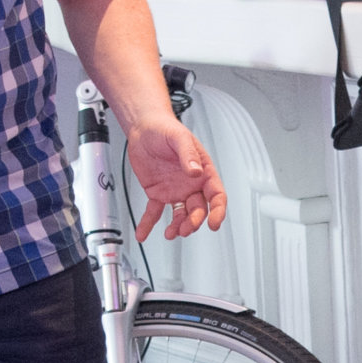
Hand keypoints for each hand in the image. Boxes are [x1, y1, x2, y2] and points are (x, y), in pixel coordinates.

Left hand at [126, 116, 226, 240]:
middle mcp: (191, 184)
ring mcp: (175, 191)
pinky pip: (154, 212)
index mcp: (203, 171)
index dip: (218, 211)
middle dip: (194, 222)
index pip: (216, 195)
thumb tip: (195, 171)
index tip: (214, 223)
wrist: (144, 128)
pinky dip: (148, 224)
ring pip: (180, 215)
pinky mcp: (158, 193)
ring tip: (170, 233)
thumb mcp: (179, 138)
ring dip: (177, 226)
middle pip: (198, 210)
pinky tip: (143, 234)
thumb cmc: (165, 129)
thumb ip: (188, 154)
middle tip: (185, 228)